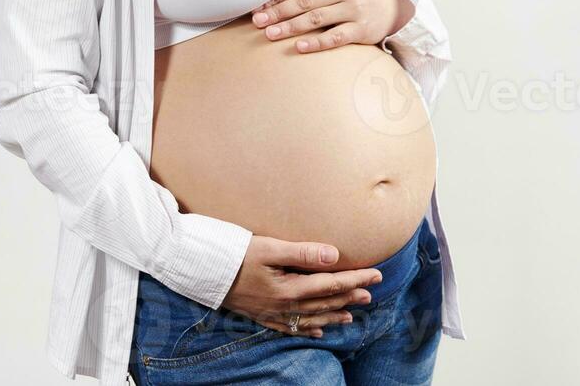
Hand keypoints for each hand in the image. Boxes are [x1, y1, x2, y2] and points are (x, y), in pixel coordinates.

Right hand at [221, 235, 383, 336]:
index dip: (356, 279)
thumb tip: (334, 255)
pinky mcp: (262, 316)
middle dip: (349, 297)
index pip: (331, 284)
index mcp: (290, 289)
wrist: (202, 270)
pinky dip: (307, 330)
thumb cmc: (235, 254)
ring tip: (351, 315)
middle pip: (324, 302)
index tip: (377, 274)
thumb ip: (302, 252)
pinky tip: (317, 332)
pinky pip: (291, 328)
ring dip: (333, 315)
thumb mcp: (269, 248)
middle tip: (371, 293)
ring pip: (311, 318)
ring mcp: (273, 314)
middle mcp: (284, 306)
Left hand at [250, 0, 413, 53]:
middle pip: (304, 2)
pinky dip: (316, 42)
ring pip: (316, 19)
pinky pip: (335, 37)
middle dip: (278, 12)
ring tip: (270, 34)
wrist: (393, 4)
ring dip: (290, 27)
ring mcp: (354, 9)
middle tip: (258, 21)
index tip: (259, 5)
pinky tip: (299, 47)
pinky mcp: (362, 29)